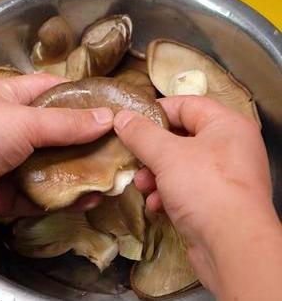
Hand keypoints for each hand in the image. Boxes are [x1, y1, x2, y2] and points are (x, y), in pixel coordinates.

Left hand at [0, 73, 112, 228]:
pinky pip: (45, 194)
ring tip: (114, 172)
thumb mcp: (23, 121)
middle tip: (121, 144)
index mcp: (13, 99)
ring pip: (55, 164)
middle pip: (60, 131)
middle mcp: (16, 128)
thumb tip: (107, 118)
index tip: (112, 105)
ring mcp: (14, 162)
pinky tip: (92, 198)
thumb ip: (66, 123)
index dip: (83, 96)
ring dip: (82, 170)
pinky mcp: (12, 193)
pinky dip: (67, 196)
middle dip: (89, 138)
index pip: (55, 90)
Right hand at [114, 96, 281, 300]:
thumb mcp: (167, 155)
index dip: (157, 110)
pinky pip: (186, 186)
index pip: (186, 104)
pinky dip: (167, 193)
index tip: (131, 120)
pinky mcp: (216, 200)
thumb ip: (141, 133)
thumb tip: (121, 116)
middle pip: (180, 136)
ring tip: (141, 185)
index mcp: (226, 124)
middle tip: (132, 156)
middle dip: (151, 150)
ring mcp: (223, 175)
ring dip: (155, 174)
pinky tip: (155, 204)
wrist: (232, 249)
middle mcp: (229, 146)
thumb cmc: (204, 188)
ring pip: (179, 164)